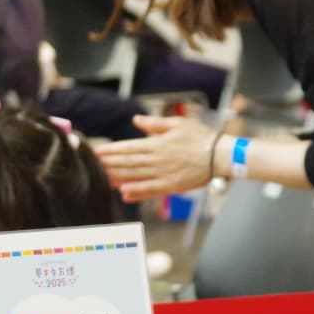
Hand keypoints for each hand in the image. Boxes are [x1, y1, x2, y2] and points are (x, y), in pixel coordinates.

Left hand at [94, 116, 216, 200]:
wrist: (220, 155)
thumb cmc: (201, 137)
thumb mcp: (178, 123)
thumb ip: (154, 124)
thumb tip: (136, 120)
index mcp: (157, 143)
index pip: (129, 147)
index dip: (112, 150)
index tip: (97, 151)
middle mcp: (157, 159)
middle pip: (128, 162)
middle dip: (109, 164)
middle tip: (93, 166)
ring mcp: (164, 173)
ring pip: (136, 176)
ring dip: (118, 178)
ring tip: (102, 179)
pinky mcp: (171, 185)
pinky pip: (151, 190)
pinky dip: (137, 191)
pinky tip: (124, 193)